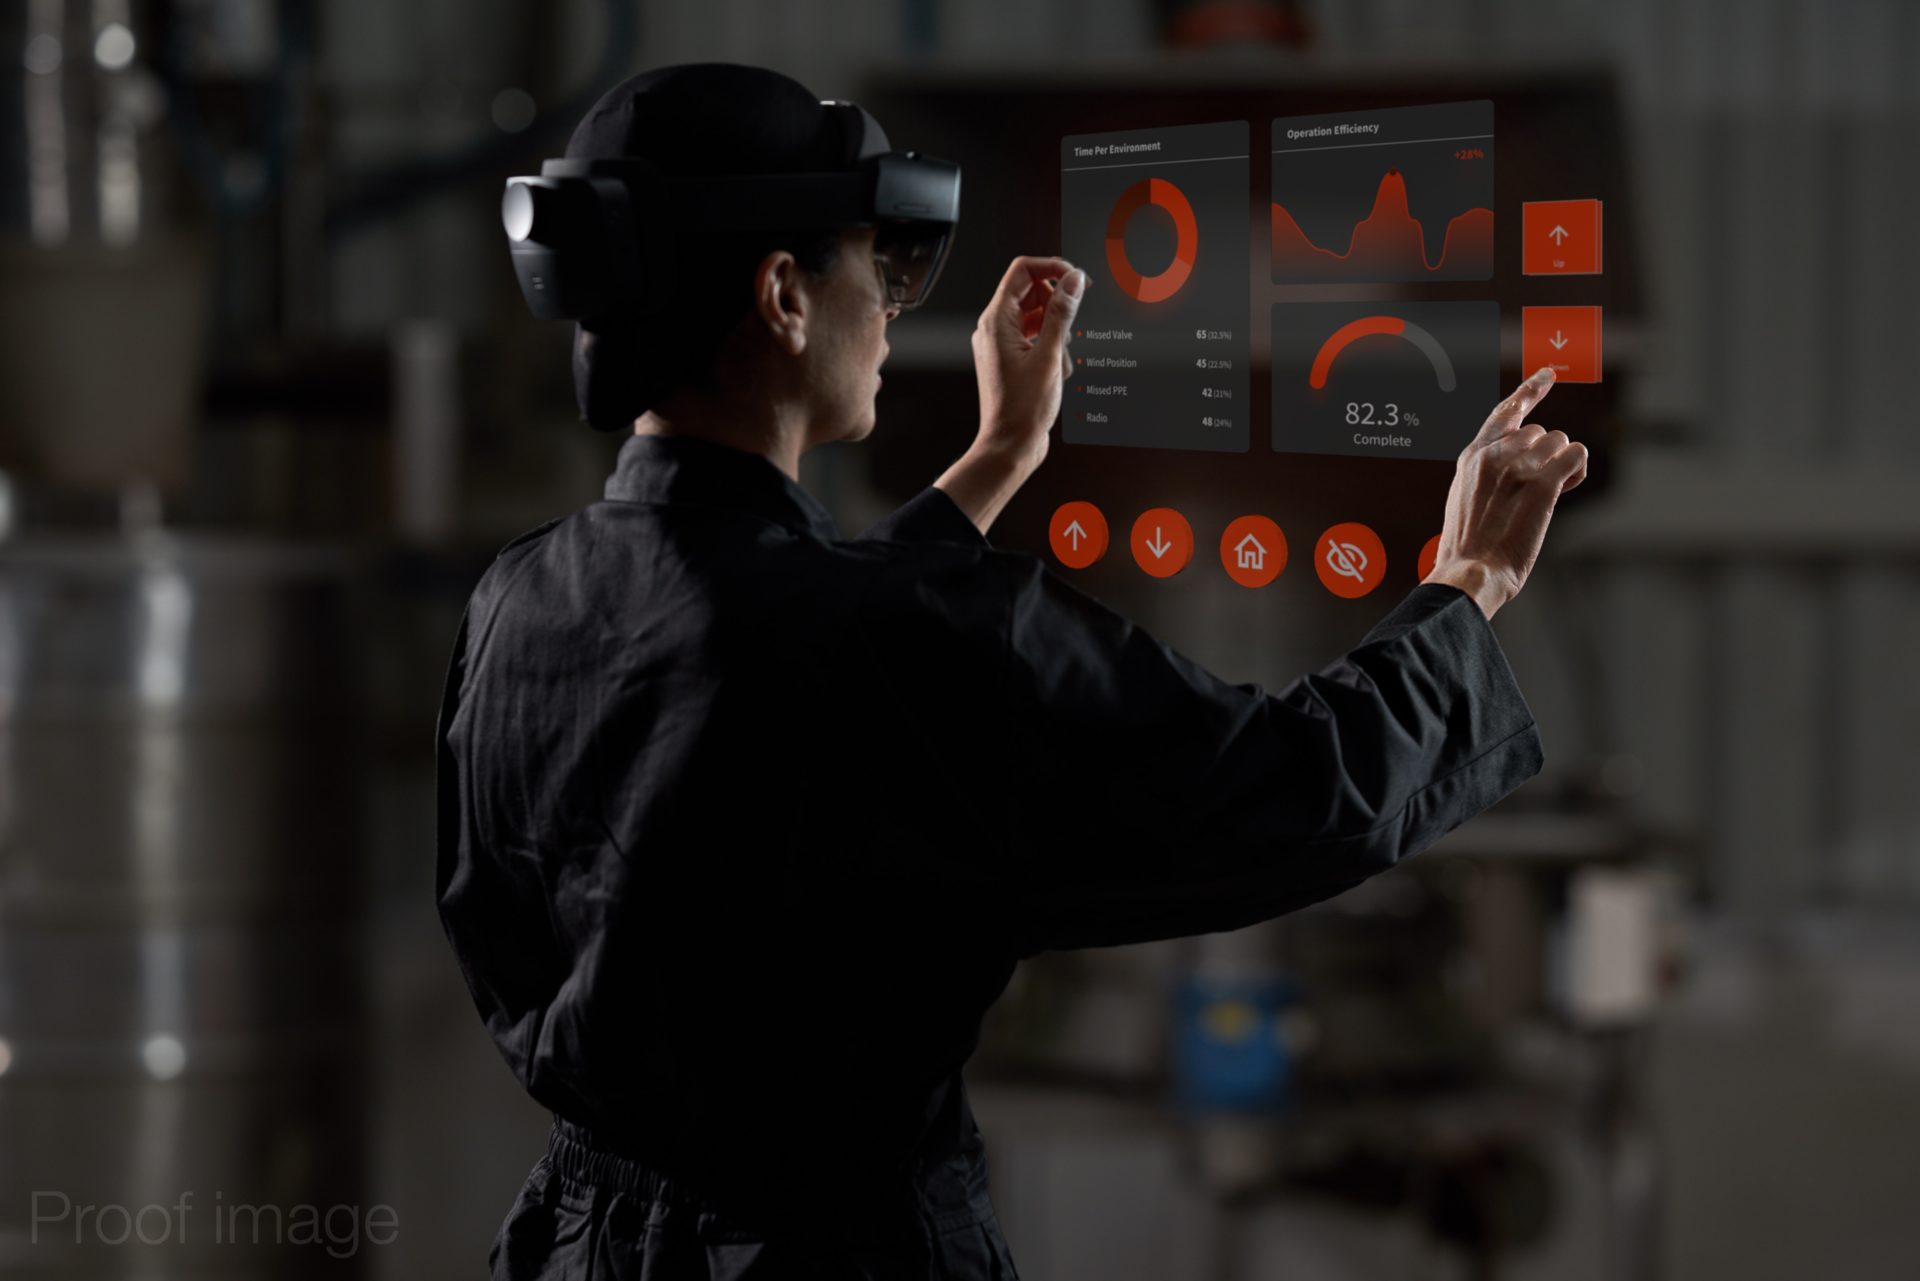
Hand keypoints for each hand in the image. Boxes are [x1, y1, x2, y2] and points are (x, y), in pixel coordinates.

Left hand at [970, 256, 1085, 471]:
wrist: (1010, 446)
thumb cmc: (1022, 409)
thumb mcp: (1050, 355)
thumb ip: (1062, 312)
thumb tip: (1073, 279)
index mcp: (996, 321)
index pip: (1022, 270)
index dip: (1053, 267)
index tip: (1078, 278)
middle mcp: (995, 329)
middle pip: (1031, 292)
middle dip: (1058, 307)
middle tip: (1074, 324)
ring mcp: (1002, 345)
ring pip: (1037, 317)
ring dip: (1058, 333)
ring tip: (1061, 360)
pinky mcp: (1012, 360)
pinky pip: (1036, 339)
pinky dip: (1052, 350)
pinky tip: (1058, 372)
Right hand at [1424, 367, 1587, 618]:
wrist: (1469, 573)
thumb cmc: (1469, 548)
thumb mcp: (1465, 500)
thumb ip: (1487, 475)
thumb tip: (1522, 469)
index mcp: (1472, 457)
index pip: (1505, 412)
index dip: (1529, 391)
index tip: (1547, 375)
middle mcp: (1494, 454)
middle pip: (1540, 432)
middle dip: (1547, 457)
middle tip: (1542, 488)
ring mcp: (1517, 467)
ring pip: (1560, 441)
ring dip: (1562, 465)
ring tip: (1550, 494)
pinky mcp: (1542, 484)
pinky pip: (1576, 455)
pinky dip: (1578, 470)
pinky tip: (1566, 489)